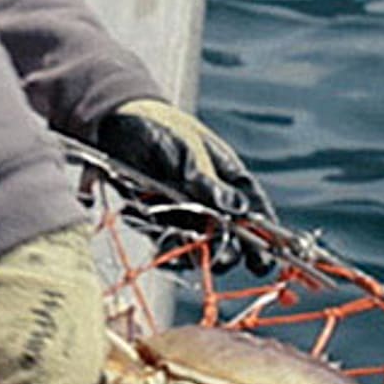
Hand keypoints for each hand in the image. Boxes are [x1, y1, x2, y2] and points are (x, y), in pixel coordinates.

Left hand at [92, 97, 273, 251]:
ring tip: (200, 255)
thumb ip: (208, 181)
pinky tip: (172, 250)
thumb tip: (238, 208)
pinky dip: (172, 250)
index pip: (254, 209)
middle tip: (229, 258)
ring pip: (201, 245)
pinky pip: (169, 244)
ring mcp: (184, 213)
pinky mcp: (157, 222)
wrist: (116, 125)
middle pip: (230, 235)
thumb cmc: (161, 129)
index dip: (265, 234)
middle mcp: (210, 201)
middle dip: (233, 250)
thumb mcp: (187, 150)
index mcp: (229, 178)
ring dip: (202, 254)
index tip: (268, 255)